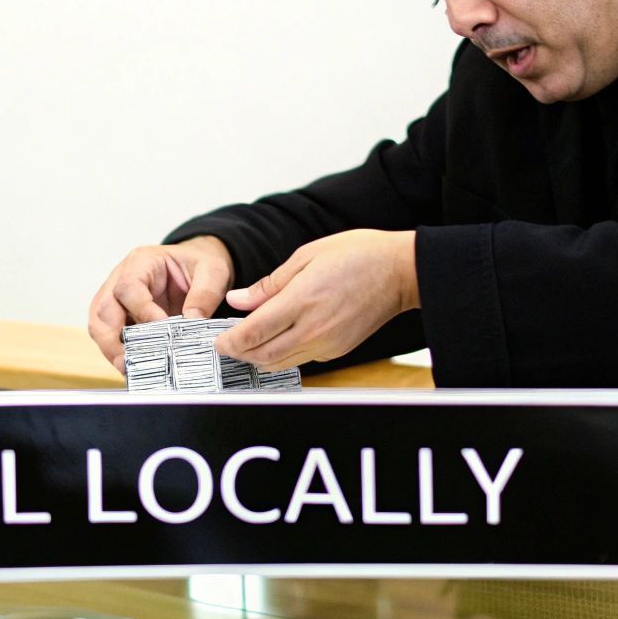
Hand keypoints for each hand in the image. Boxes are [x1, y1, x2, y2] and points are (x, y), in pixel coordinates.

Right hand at [88, 236, 234, 371]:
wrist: (195, 267)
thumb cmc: (199, 264)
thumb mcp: (212, 270)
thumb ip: (205, 293)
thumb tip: (190, 321)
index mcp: (141, 262)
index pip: (128, 287)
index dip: (142, 311)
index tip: (163, 331)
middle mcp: (121, 279)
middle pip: (103, 309)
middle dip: (112, 338)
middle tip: (128, 362)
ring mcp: (116, 299)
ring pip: (99, 325)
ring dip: (110, 349)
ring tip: (127, 370)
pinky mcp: (121, 318)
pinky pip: (109, 337)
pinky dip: (118, 353)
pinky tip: (133, 368)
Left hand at [214, 229, 418, 371]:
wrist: (400, 272)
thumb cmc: (357, 255)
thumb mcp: (305, 257)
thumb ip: (268, 285)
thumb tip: (238, 300)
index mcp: (301, 301)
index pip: (252, 333)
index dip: (229, 341)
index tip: (217, 340)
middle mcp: (313, 329)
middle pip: (262, 355)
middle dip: (239, 353)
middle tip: (226, 345)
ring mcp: (327, 343)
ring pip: (280, 363)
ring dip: (258, 357)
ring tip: (247, 344)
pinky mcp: (338, 350)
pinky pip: (301, 359)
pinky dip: (282, 355)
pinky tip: (277, 340)